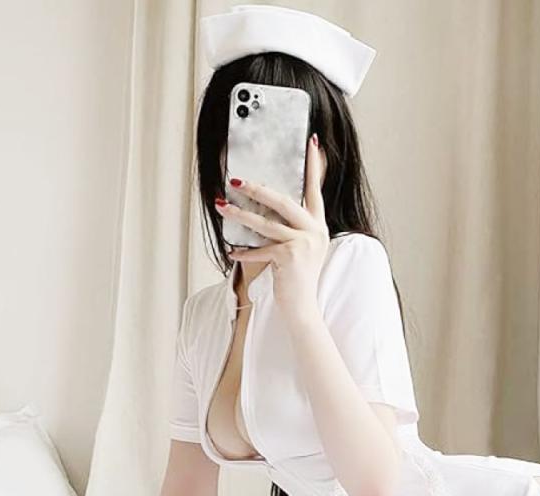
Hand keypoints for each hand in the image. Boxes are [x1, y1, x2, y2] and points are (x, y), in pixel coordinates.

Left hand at [215, 132, 328, 323]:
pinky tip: (232, 253)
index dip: (313, 166)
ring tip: (221, 206)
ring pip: (266, 223)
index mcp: (318, 226)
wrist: (303, 309)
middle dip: (257, 189)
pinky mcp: (290, 257)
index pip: (315, 190)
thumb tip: (265, 208)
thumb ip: (291, 229)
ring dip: (240, 215)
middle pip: (283, 201)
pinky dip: (244, 253)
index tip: (311, 142)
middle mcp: (314, 231)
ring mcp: (304, 244)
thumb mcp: (299, 249)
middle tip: (236, 180)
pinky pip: (261, 249)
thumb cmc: (296, 279)